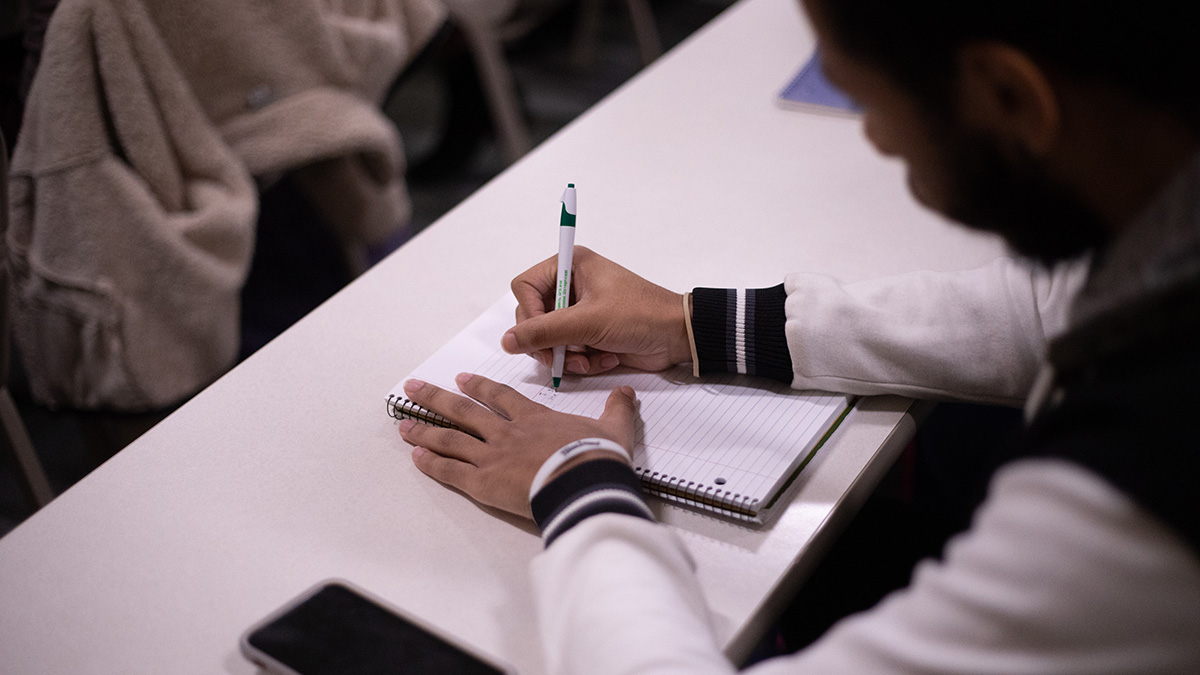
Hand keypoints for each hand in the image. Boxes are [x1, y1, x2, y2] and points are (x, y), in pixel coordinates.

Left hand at [398, 373, 637, 517]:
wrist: (585, 483)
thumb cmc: (598, 457)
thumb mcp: (614, 429)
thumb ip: (617, 409)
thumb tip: (626, 392)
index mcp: (534, 418)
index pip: (500, 397)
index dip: (480, 387)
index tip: (462, 379)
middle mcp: (506, 432)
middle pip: (464, 411)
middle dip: (436, 398)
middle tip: (413, 389)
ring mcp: (492, 456)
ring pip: (450, 438)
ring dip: (425, 430)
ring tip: (403, 425)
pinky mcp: (483, 483)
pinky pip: (451, 470)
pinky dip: (432, 464)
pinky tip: (416, 458)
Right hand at [504, 246, 690, 375]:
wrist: (677, 337)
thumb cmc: (641, 315)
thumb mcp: (587, 322)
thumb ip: (543, 332)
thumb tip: (507, 341)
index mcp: (570, 266)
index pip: (524, 287)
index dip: (528, 314)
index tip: (543, 333)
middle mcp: (571, 286)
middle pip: (533, 318)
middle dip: (549, 342)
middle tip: (561, 357)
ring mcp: (580, 312)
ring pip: (548, 340)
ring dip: (567, 356)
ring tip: (590, 360)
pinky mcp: (589, 334)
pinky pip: (567, 352)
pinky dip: (583, 361)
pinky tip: (604, 359)